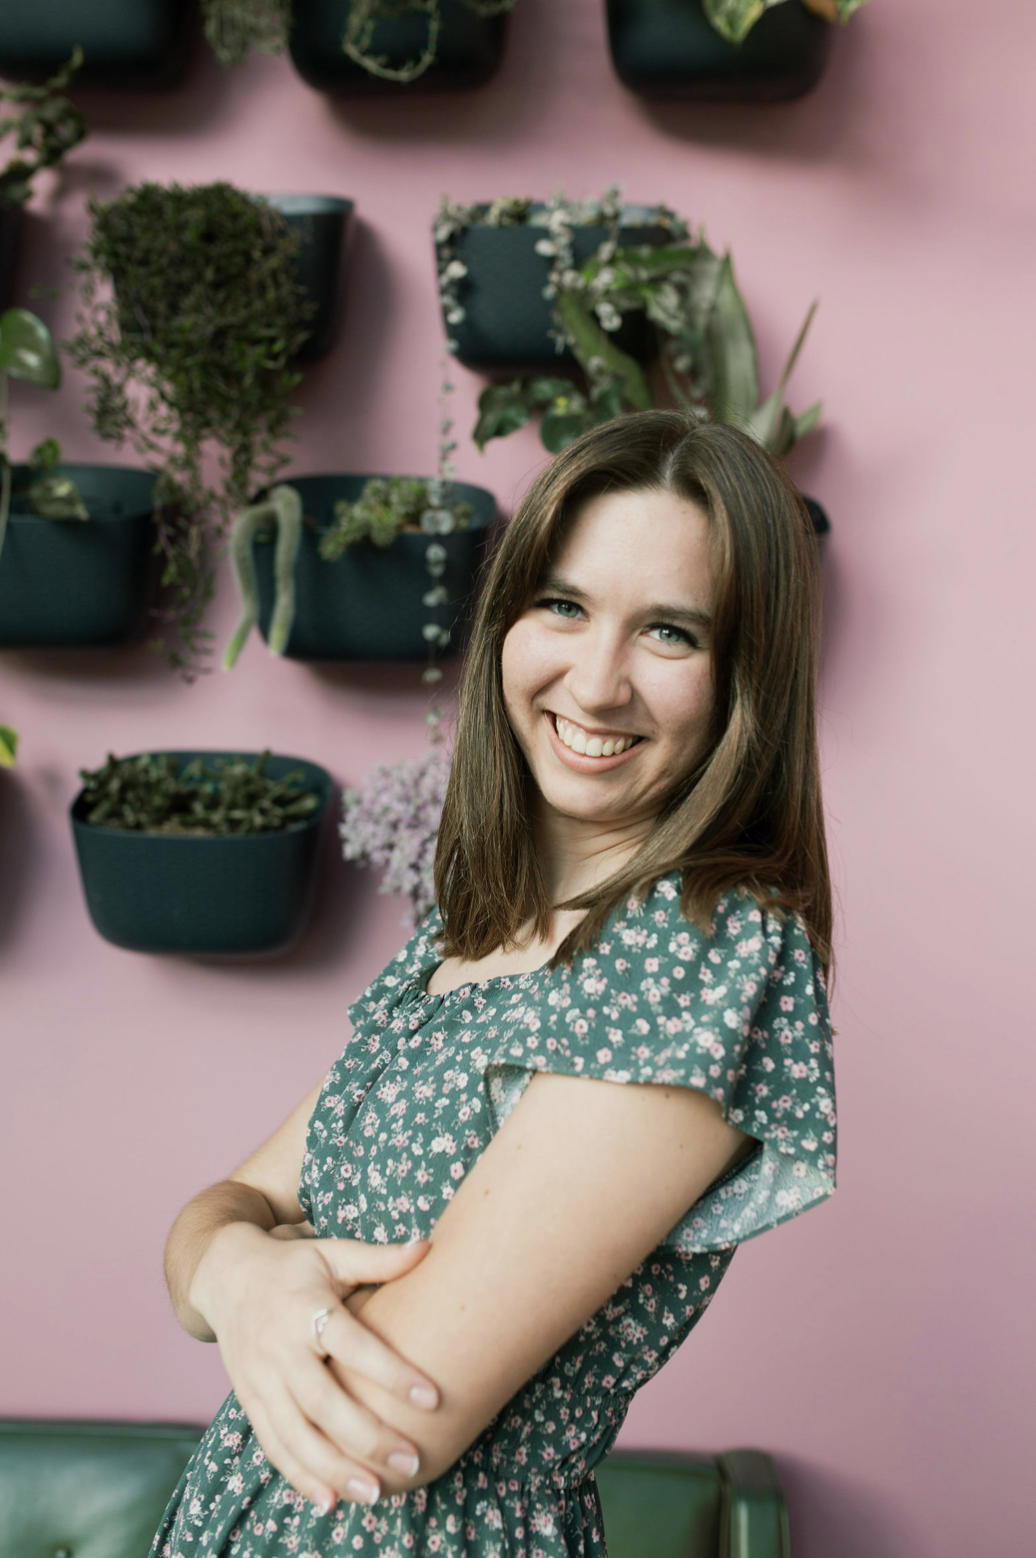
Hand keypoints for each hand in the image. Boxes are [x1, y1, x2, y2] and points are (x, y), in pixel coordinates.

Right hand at [192, 1225, 438, 1513]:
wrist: (225, 1275)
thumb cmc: (293, 1265)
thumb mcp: (332, 1253)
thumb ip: (378, 1259)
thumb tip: (428, 1247)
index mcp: (306, 1309)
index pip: (353, 1346)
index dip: (392, 1373)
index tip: (433, 1397)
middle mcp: (281, 1349)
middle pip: (324, 1403)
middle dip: (368, 1438)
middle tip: (411, 1461)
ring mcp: (261, 1380)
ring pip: (297, 1435)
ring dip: (335, 1469)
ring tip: (376, 1494)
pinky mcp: (250, 1401)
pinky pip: (274, 1445)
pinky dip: (299, 1476)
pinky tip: (330, 1500)